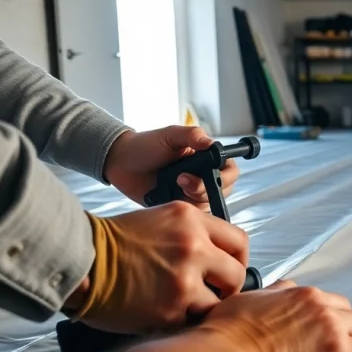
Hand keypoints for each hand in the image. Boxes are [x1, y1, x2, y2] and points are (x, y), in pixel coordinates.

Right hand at [77, 201, 248, 333]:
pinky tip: (166, 314)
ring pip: (218, 303)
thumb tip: (220, 257)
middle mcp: (193, 246)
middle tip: (213, 293)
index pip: (239, 241)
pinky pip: (192, 320)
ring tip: (184, 306)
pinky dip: (182, 321)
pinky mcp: (170, 308)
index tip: (229, 270)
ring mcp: (183, 279)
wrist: (79, 260)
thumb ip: (195, 234)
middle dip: (227, 288)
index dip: (237, 260)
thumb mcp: (162, 219)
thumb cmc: (114, 243)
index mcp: (192, 220)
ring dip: (204, 308)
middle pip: (236, 275)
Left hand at [103, 126, 238, 208]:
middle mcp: (204, 176)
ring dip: (192, 198)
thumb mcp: (170, 135)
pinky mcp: (180, 206)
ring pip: (208, 204)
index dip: (225, 176)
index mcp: (207, 158)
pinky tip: (169, 198)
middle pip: (223, 190)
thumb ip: (192, 135)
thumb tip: (212, 143)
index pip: (230, 171)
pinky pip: (191, 215)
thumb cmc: (146, 145)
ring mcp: (192, 193)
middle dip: (205, 189)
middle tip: (182, 181)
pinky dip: (184, 210)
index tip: (208, 174)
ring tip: (173, 185)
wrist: (121, 163)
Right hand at [197, 281, 351, 351]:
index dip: (324, 317)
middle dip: (346, 328)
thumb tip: (266, 298)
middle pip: (345, 310)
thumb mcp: (240, 305)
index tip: (322, 331)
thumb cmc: (222, 343)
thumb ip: (261, 299)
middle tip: (342, 346)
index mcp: (293, 294)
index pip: (320, 299)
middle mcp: (315, 304)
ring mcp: (330, 326)